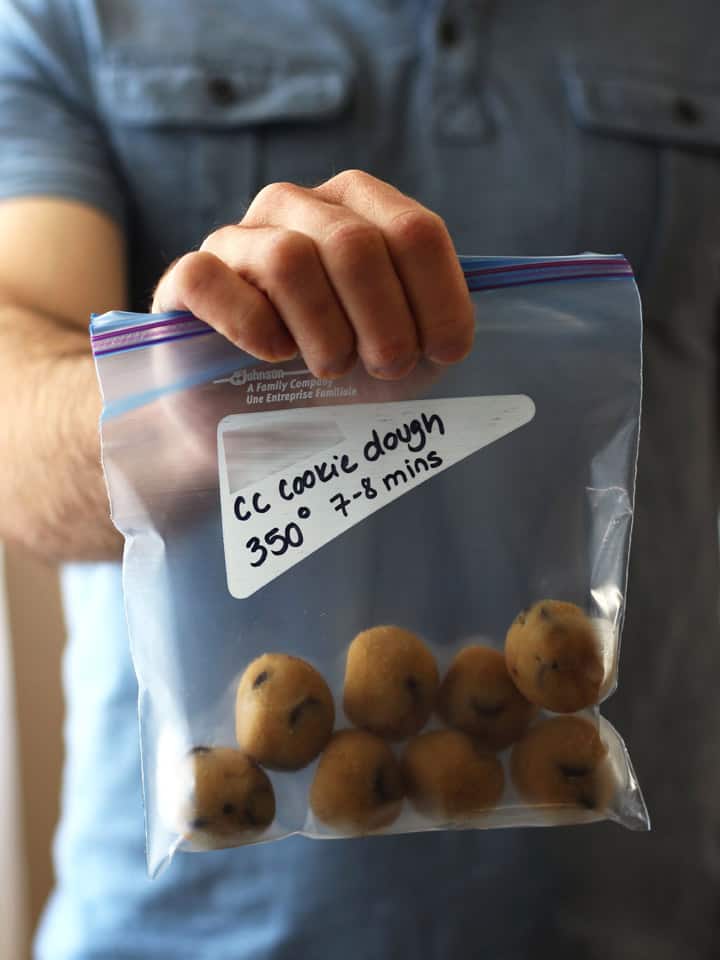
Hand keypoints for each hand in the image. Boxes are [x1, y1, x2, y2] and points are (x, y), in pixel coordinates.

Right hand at [152, 170, 473, 380]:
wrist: (250, 424)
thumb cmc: (334, 380)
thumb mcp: (399, 350)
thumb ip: (432, 324)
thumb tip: (455, 333)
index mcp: (357, 208)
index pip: (415, 232)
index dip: (438, 302)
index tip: (440, 354)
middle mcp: (295, 207)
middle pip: (354, 244)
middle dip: (383, 322)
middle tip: (384, 368)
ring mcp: (236, 238)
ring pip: (289, 260)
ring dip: (324, 331)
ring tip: (329, 368)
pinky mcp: (186, 280)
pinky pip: (212, 280)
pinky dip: (252, 326)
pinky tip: (271, 355)